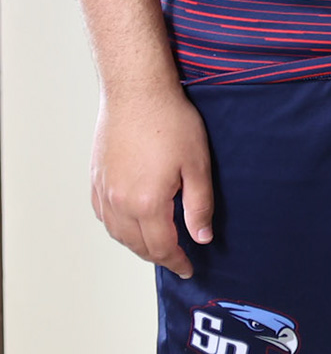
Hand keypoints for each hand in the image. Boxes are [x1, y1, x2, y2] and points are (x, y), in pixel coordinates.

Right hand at [92, 83, 212, 277]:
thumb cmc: (170, 123)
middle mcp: (119, 204)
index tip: (188, 268)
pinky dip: (118, 228)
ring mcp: (103, 192)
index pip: (162, 247)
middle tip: (176, 259)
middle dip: (158, 256)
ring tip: (156, 245)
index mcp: (146, 204)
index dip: (176, 261)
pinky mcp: (95, 180)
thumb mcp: (196, 164)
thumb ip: (199, 205)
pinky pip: (104, 216)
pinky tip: (129, 224)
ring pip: (118, 233)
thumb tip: (201, 237)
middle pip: (137, 245)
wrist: (137, 94)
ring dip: (137, 245)